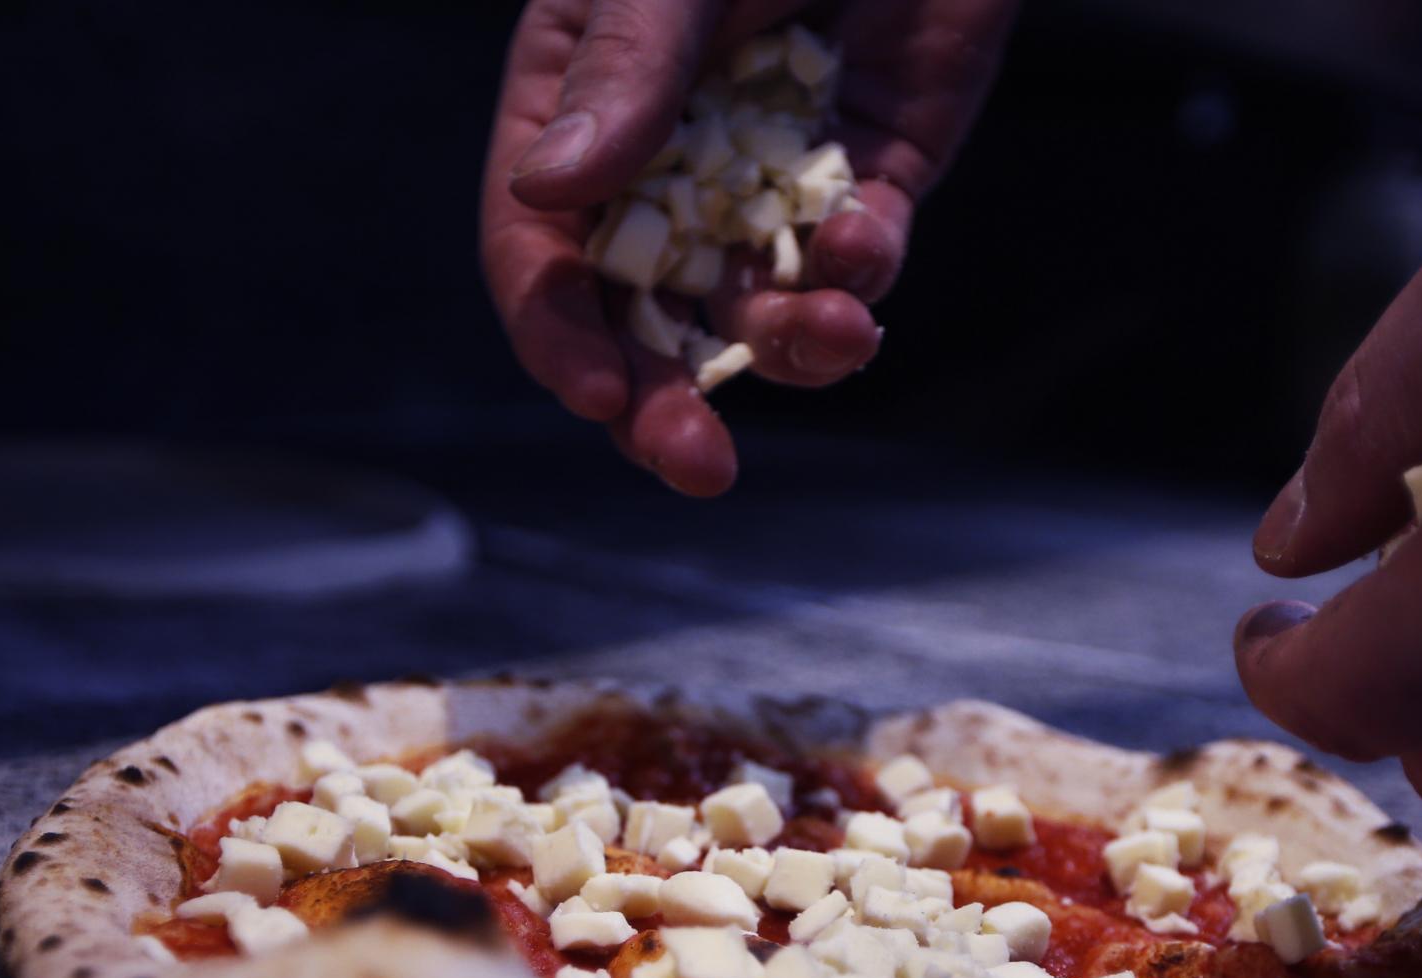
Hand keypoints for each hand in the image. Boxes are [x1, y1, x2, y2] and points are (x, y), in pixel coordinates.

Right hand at [479, 0, 1017, 494]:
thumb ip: (625, 68)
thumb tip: (546, 190)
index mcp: (582, 108)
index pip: (543, 252)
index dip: (562, 336)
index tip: (602, 397)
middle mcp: (670, 160)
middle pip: (646, 317)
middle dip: (668, 400)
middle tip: (698, 464)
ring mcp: (774, 174)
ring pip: (762, 306)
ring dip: (789, 345)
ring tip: (833, 337)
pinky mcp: (877, 170)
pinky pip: (861, 254)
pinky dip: (862, 271)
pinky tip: (862, 254)